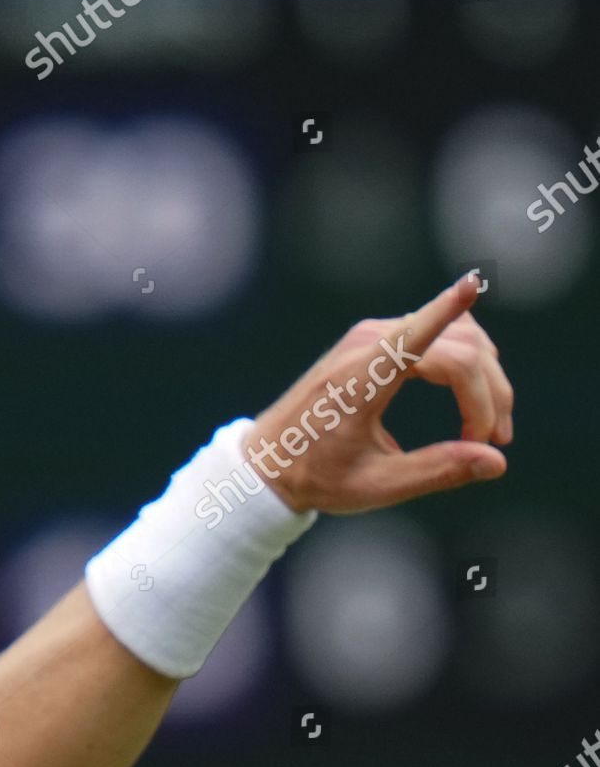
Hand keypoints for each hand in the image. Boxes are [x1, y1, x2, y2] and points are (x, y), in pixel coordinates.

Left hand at [247, 274, 512, 514]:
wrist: (270, 460)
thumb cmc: (316, 477)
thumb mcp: (377, 484)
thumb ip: (437, 470)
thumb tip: (497, 462)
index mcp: (360, 380)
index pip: (416, 336)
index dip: (449, 309)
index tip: (472, 282)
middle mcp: (367, 344)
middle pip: (461, 349)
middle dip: (490, 393)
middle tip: (494, 442)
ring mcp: (371, 335)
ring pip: (457, 337)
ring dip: (483, 378)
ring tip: (483, 429)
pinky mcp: (376, 339)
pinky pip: (437, 335)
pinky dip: (464, 364)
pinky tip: (470, 400)